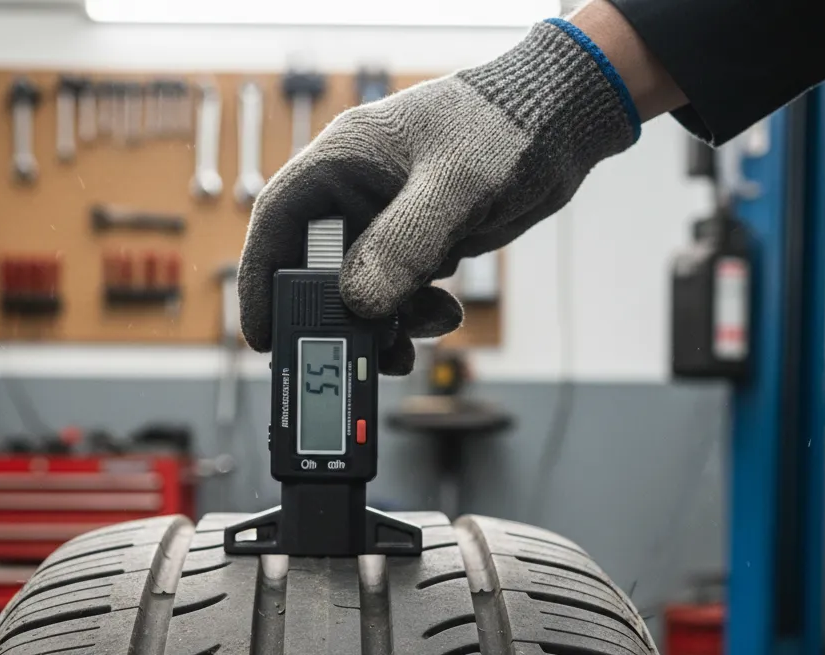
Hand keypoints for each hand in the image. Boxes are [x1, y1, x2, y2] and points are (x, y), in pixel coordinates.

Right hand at [239, 19, 639, 373]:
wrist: (562, 126)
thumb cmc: (506, 127)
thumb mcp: (456, 185)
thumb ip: (405, 243)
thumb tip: (359, 303)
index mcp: (343, 161)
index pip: (278, 222)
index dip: (262, 280)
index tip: (262, 334)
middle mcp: (357, 194)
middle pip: (318, 270)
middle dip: (332, 318)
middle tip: (346, 357)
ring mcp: (388, 222)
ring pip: (362, 292)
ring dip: (381, 327)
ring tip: (406, 348)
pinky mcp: (420, 245)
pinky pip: (401, 294)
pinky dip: (415, 316)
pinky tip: (445, 314)